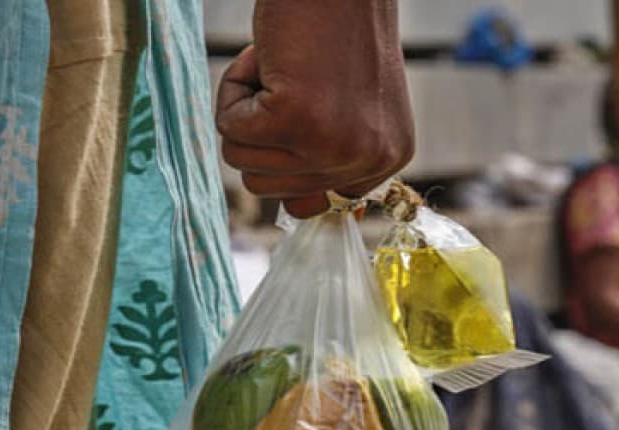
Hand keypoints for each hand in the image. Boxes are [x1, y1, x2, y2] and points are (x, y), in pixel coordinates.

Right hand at [216, 0, 414, 217]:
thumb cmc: (334, 29)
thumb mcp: (348, 107)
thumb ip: (328, 158)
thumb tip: (299, 211)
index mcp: (388, 159)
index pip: (317, 204)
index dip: (289, 161)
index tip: (294, 120)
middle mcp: (369, 161)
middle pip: (270, 189)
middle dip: (262, 131)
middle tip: (292, 79)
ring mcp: (335, 145)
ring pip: (242, 161)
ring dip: (245, 109)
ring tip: (282, 68)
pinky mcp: (297, 121)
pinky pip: (229, 129)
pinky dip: (232, 89)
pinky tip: (267, 59)